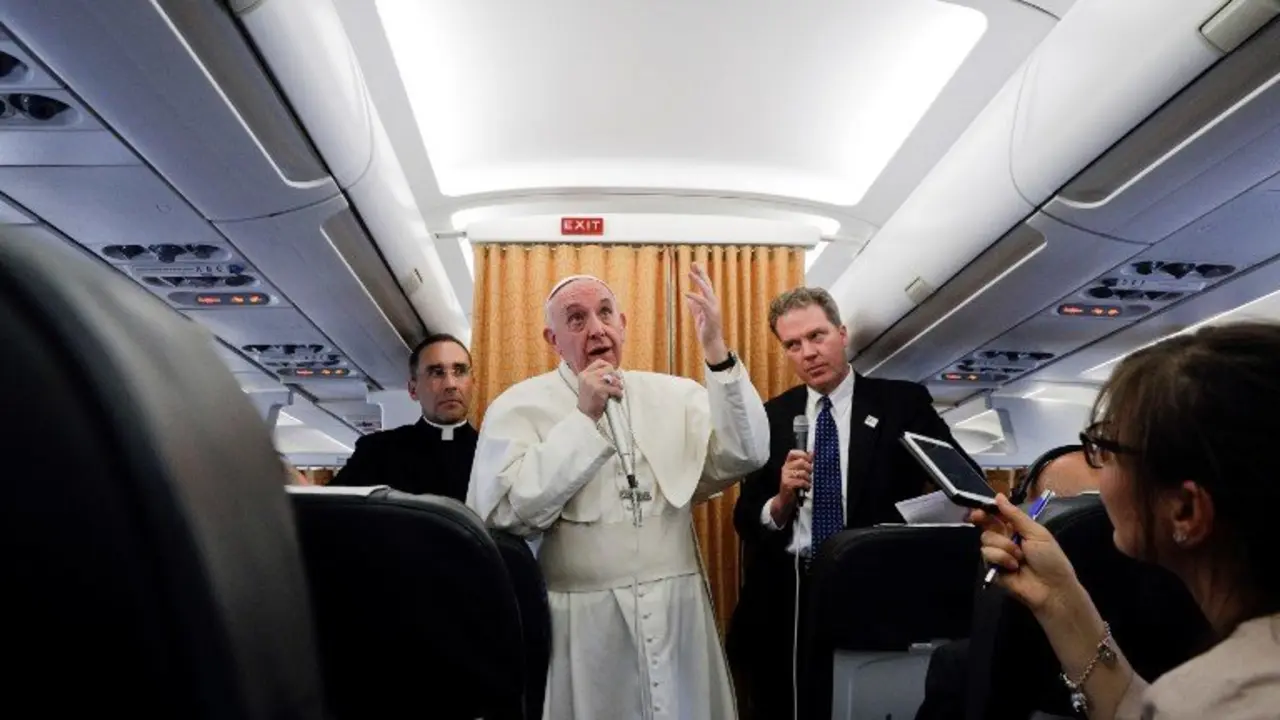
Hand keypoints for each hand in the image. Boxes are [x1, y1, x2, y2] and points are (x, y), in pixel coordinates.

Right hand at [577, 359, 622, 421]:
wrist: (584, 415)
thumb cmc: (589, 402)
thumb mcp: (588, 385)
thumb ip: (596, 377)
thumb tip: (613, 372)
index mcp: (584, 373)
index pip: (599, 362)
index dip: (608, 366)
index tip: (613, 373)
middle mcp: (587, 376)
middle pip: (608, 369)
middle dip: (616, 376)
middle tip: (618, 383)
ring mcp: (593, 382)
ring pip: (613, 378)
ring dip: (619, 384)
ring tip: (619, 390)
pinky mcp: (599, 390)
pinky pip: (614, 388)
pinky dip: (619, 393)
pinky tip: (618, 397)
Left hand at [684, 263, 727, 363]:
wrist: (711, 342)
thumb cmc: (706, 329)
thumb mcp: (698, 315)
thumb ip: (694, 306)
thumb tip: (688, 298)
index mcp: (710, 301)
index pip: (706, 284)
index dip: (701, 274)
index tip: (694, 264)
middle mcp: (713, 302)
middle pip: (707, 283)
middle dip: (701, 273)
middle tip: (694, 263)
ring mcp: (713, 307)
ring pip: (706, 290)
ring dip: (698, 281)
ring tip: (690, 273)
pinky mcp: (711, 314)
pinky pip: (702, 303)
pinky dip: (694, 297)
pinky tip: (686, 293)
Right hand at [769, 450, 811, 523]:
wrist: (785, 500)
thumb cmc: (794, 486)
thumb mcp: (799, 473)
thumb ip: (805, 462)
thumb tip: (812, 452)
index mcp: (787, 464)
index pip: (793, 453)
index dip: (802, 455)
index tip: (809, 461)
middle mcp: (785, 468)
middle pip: (801, 462)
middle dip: (809, 469)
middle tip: (810, 475)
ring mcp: (785, 476)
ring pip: (803, 473)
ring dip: (808, 479)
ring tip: (808, 483)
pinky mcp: (787, 484)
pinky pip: (801, 482)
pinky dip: (806, 485)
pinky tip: (806, 488)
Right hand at [970, 494, 1081, 614]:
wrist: (1052, 589)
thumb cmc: (1050, 559)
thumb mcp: (1037, 533)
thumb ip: (1015, 515)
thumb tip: (998, 496)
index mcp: (1017, 529)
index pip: (998, 515)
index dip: (987, 510)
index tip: (979, 506)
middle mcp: (1005, 540)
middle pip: (986, 525)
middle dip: (985, 522)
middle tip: (979, 518)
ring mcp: (998, 554)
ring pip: (986, 540)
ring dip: (1004, 546)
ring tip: (1019, 558)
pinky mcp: (993, 568)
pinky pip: (987, 555)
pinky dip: (1001, 559)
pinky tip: (1013, 567)